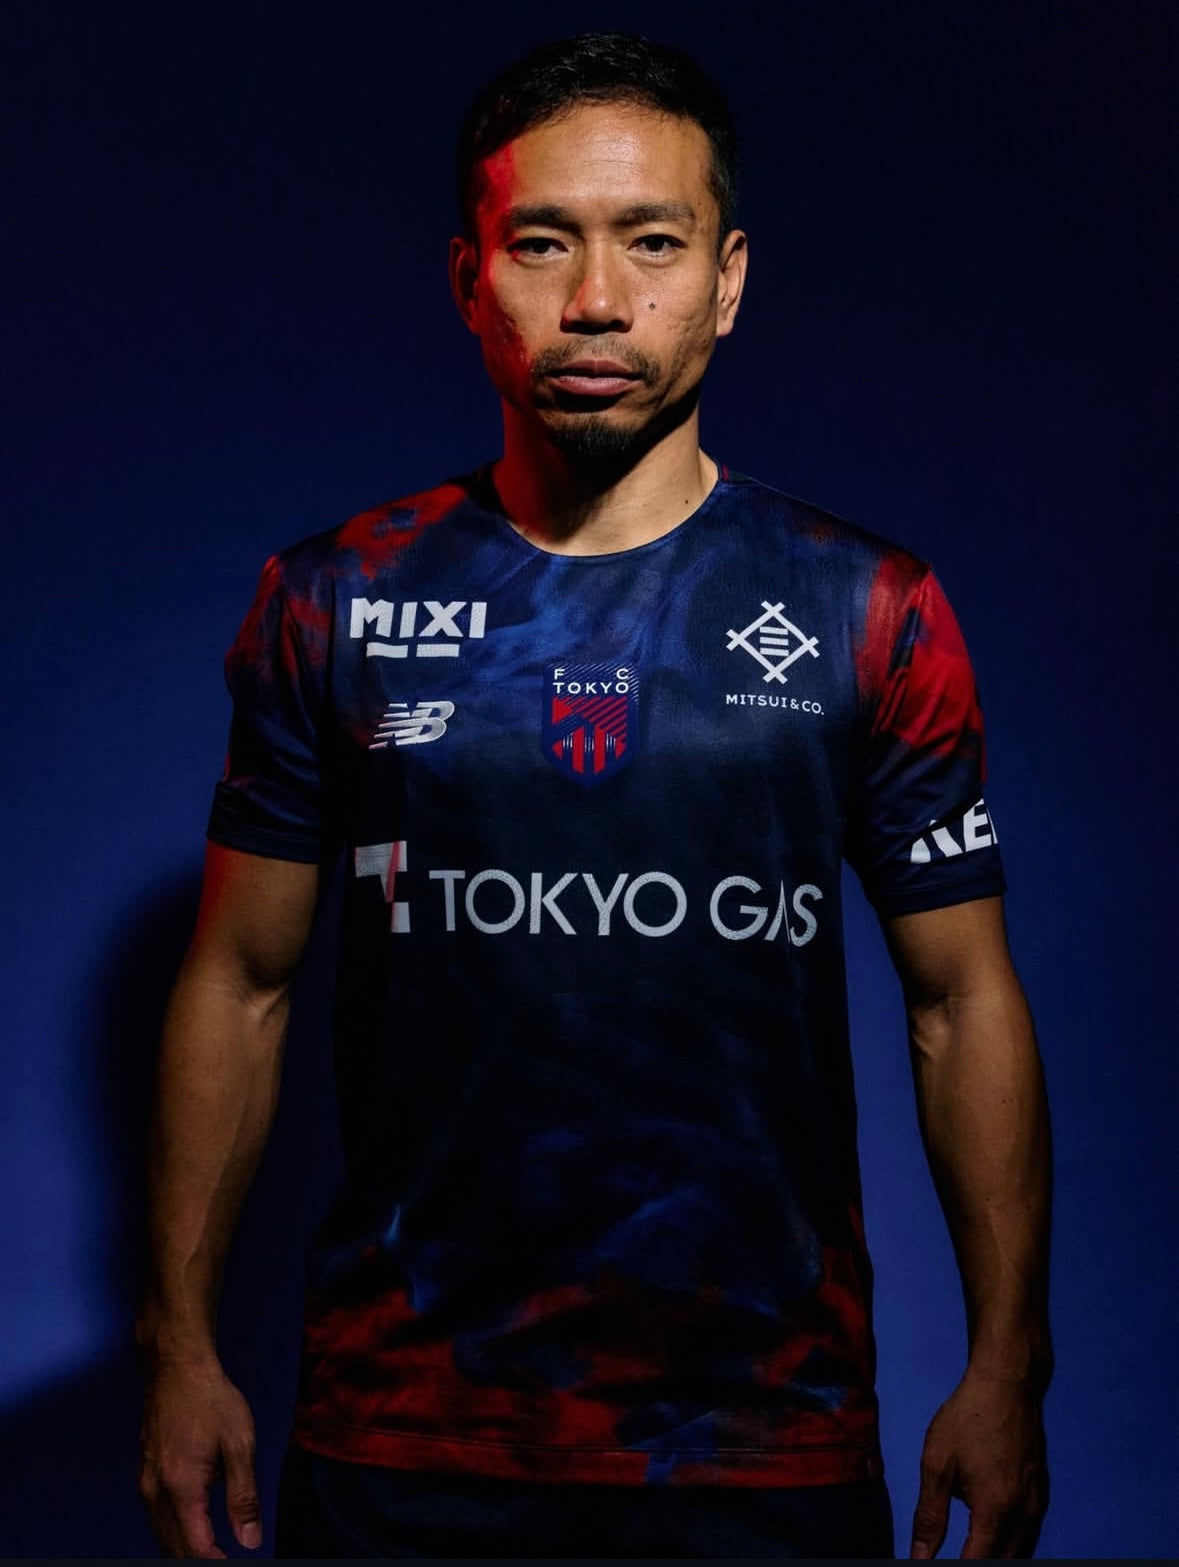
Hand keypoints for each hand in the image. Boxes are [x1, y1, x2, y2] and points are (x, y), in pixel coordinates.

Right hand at [139, 1356, 261, 1558]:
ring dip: (184, 1548)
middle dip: (197, 1559)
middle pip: (173, 1547)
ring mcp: (146, 1481)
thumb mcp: (239, 1443)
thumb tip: (249, 1540)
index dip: (214, 1562)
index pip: (195, 1547)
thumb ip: (244, 1496)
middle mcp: (155, 1490)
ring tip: (213, 1550)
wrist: (177, 1366)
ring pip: (161, 1534)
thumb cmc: (211, 1398)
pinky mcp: (145, 1472)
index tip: (234, 1562)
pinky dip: (173, 1530)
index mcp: (181, 1487)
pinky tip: (194, 1524)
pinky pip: (156, 1516)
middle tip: (223, 1558)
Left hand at [910, 1365, 1048, 1557]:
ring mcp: (1038, 1507)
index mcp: (996, 1510)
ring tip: (966, 1550)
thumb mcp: (937, 1462)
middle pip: (1003, 1563)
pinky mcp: (1042, 1497)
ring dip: (993, 1556)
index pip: (976, 1564)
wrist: (1008, 1383)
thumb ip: (929, 1516)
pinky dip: (1008, 1547)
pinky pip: (1027, 1537)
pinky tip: (988, 1541)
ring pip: (1019, 1555)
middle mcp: (1025, 1516)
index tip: (930, 1565)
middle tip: (950, 1558)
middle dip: (976, 1564)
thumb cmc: (968, 1416)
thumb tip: (919, 1557)